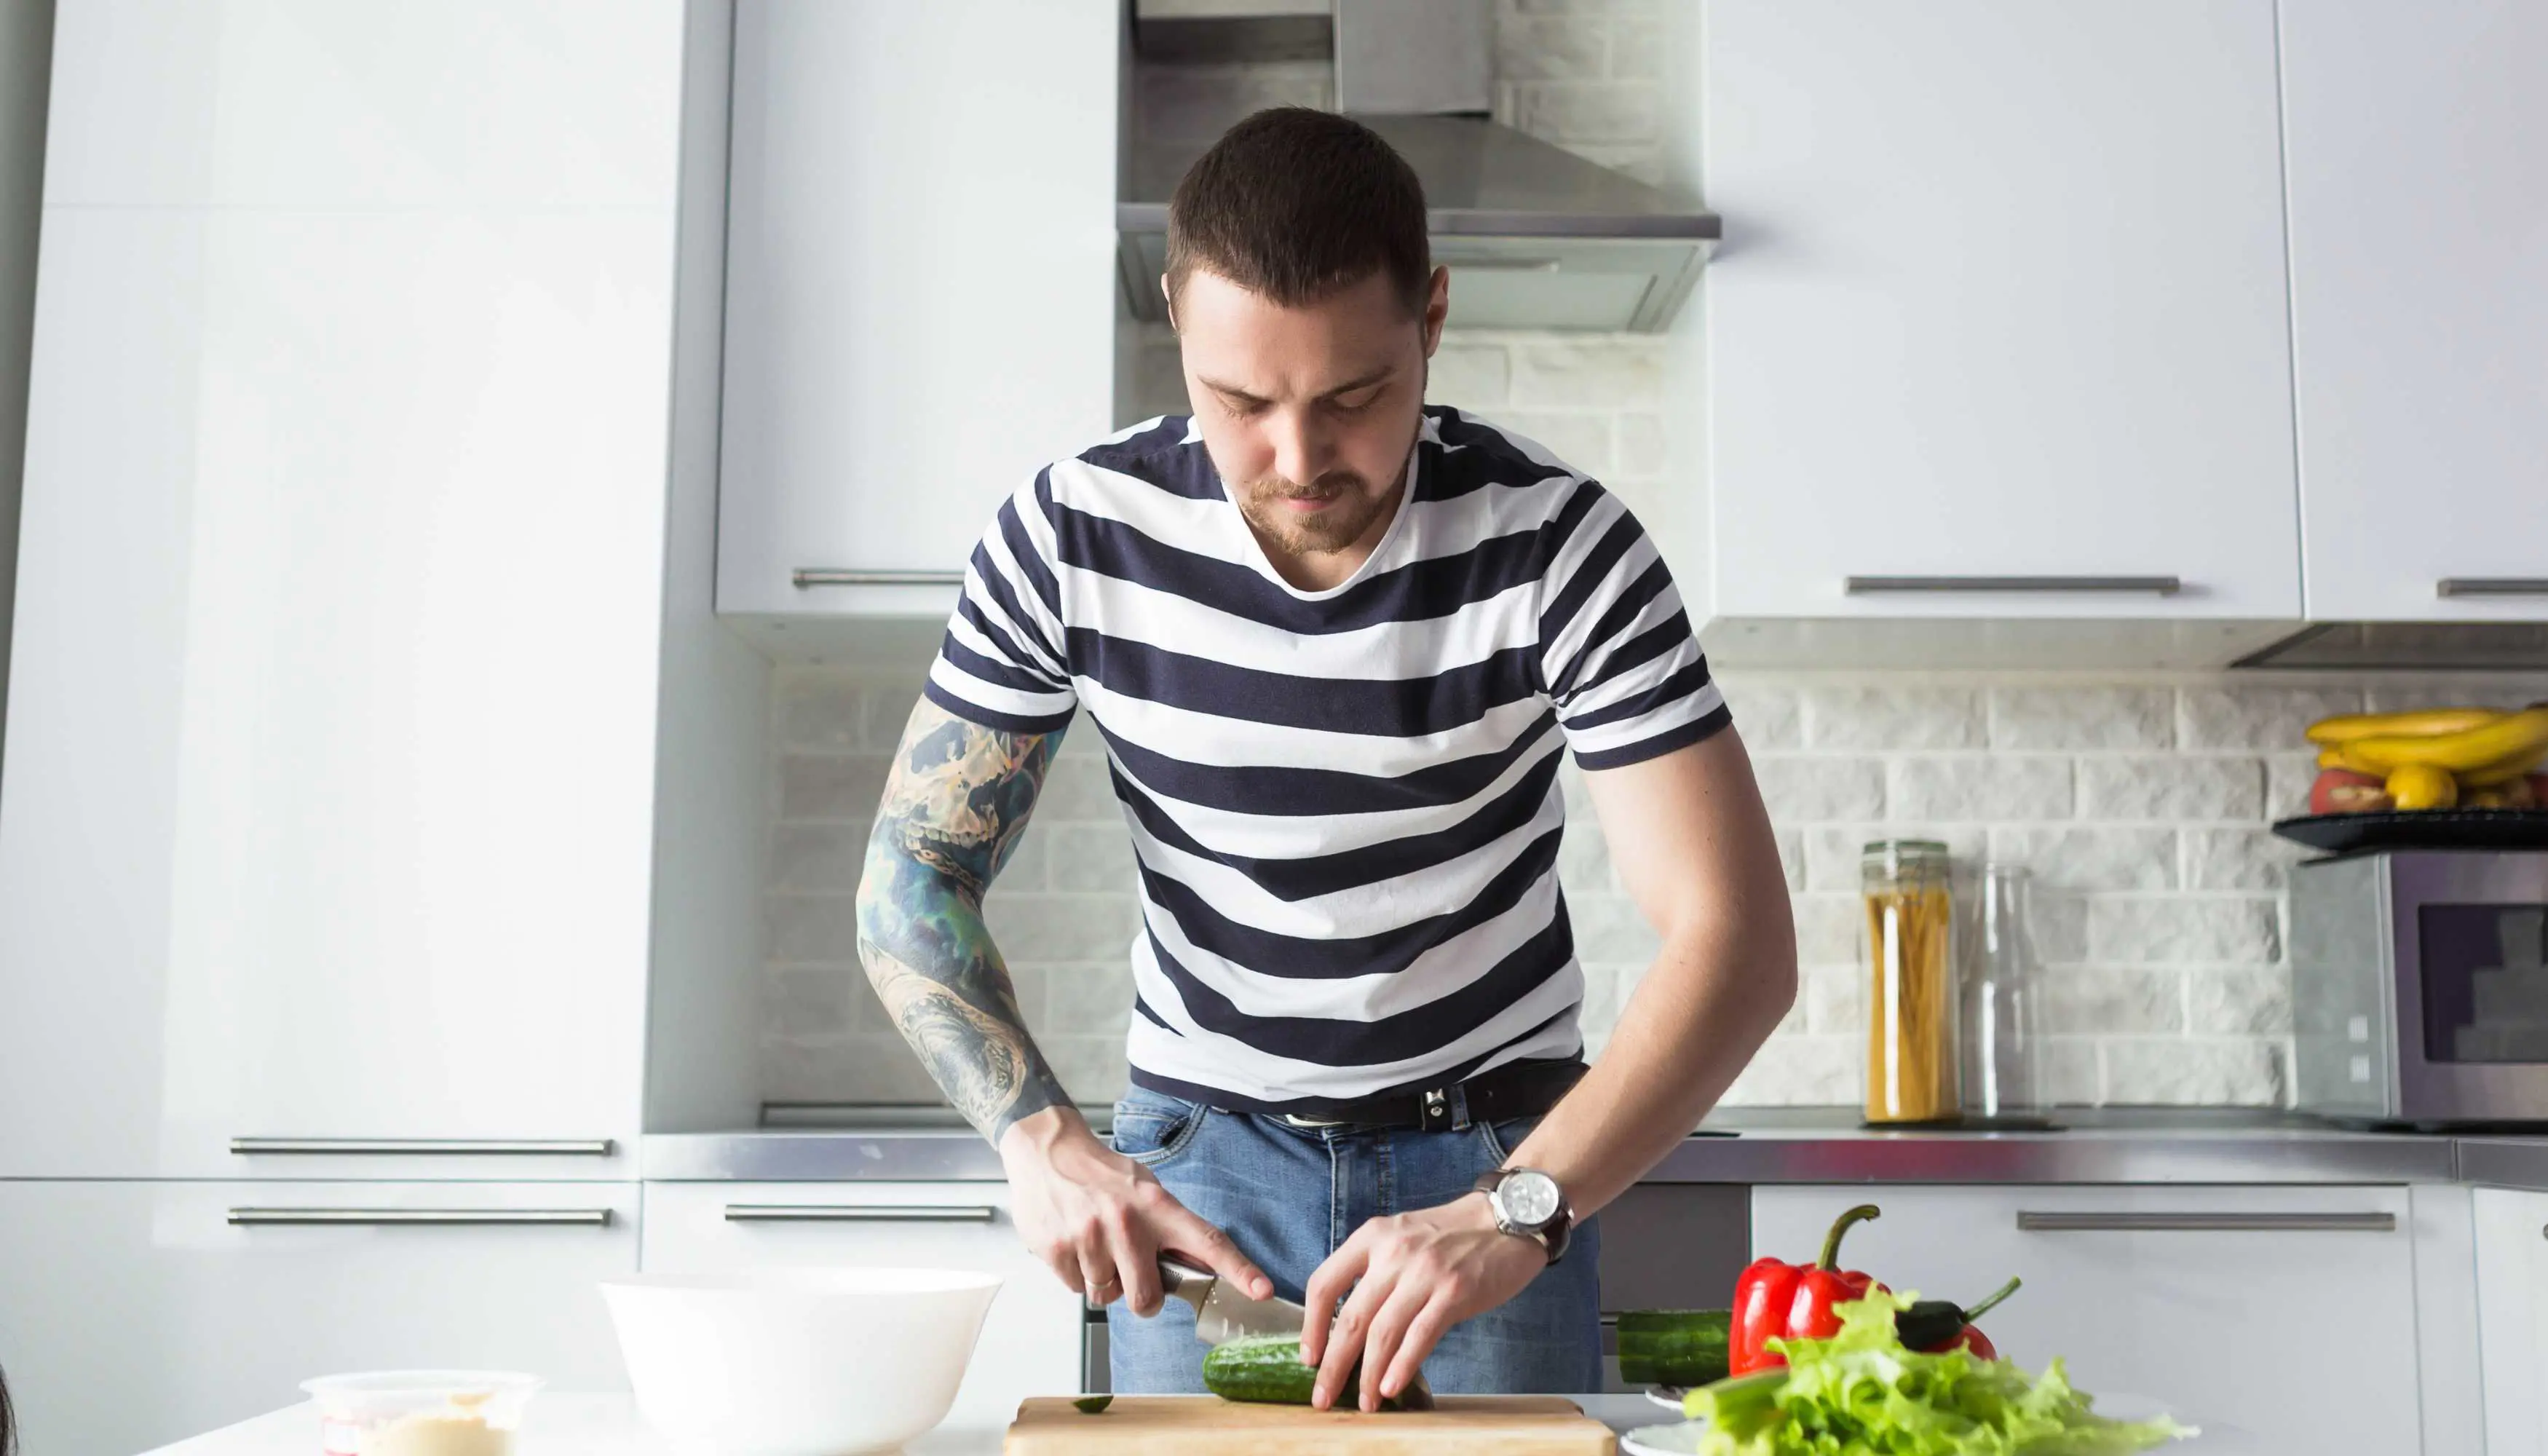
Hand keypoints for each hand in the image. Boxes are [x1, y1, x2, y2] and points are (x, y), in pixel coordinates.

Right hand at [998, 1105, 1271, 1314]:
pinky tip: (1073, 1243)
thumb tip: (1194, 1268)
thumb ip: (1167, 1229)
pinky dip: (1076, 1274)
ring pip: (1106, 1296)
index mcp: (1157, 1206)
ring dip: (1104, 1280)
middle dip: (1141, 1297)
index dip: (1238, 1269)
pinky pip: (1076, 1288)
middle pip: (1146, 1299)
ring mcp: (1089, 1238)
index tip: (1262, 1291)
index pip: (1206, 1241)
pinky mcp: (1057, 1250)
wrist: (1046, 1150)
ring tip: (1095, 1245)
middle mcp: (1126, 1223)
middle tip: (1131, 1273)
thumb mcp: (1144, 1190)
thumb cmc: (1101, 1175)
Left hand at [1300, 1192, 1548, 1410]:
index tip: (1308, 1358)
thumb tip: (1351, 1326)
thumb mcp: (1401, 1236)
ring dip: (1369, 1374)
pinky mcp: (1454, 1292)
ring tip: (1365, 1402)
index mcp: (1372, 1236)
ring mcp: (1424, 1272)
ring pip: (1383, 1332)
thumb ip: (1374, 1270)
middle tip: (1323, 1397)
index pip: (1325, 1283)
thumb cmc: (1451, 1233)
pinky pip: (1420, 1336)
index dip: (1311, 1326)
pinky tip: (1391, 1387)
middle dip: (1333, 1364)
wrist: (1507, 1217)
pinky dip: (1402, 1366)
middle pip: (1351, 1317)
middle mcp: (1393, 1252)